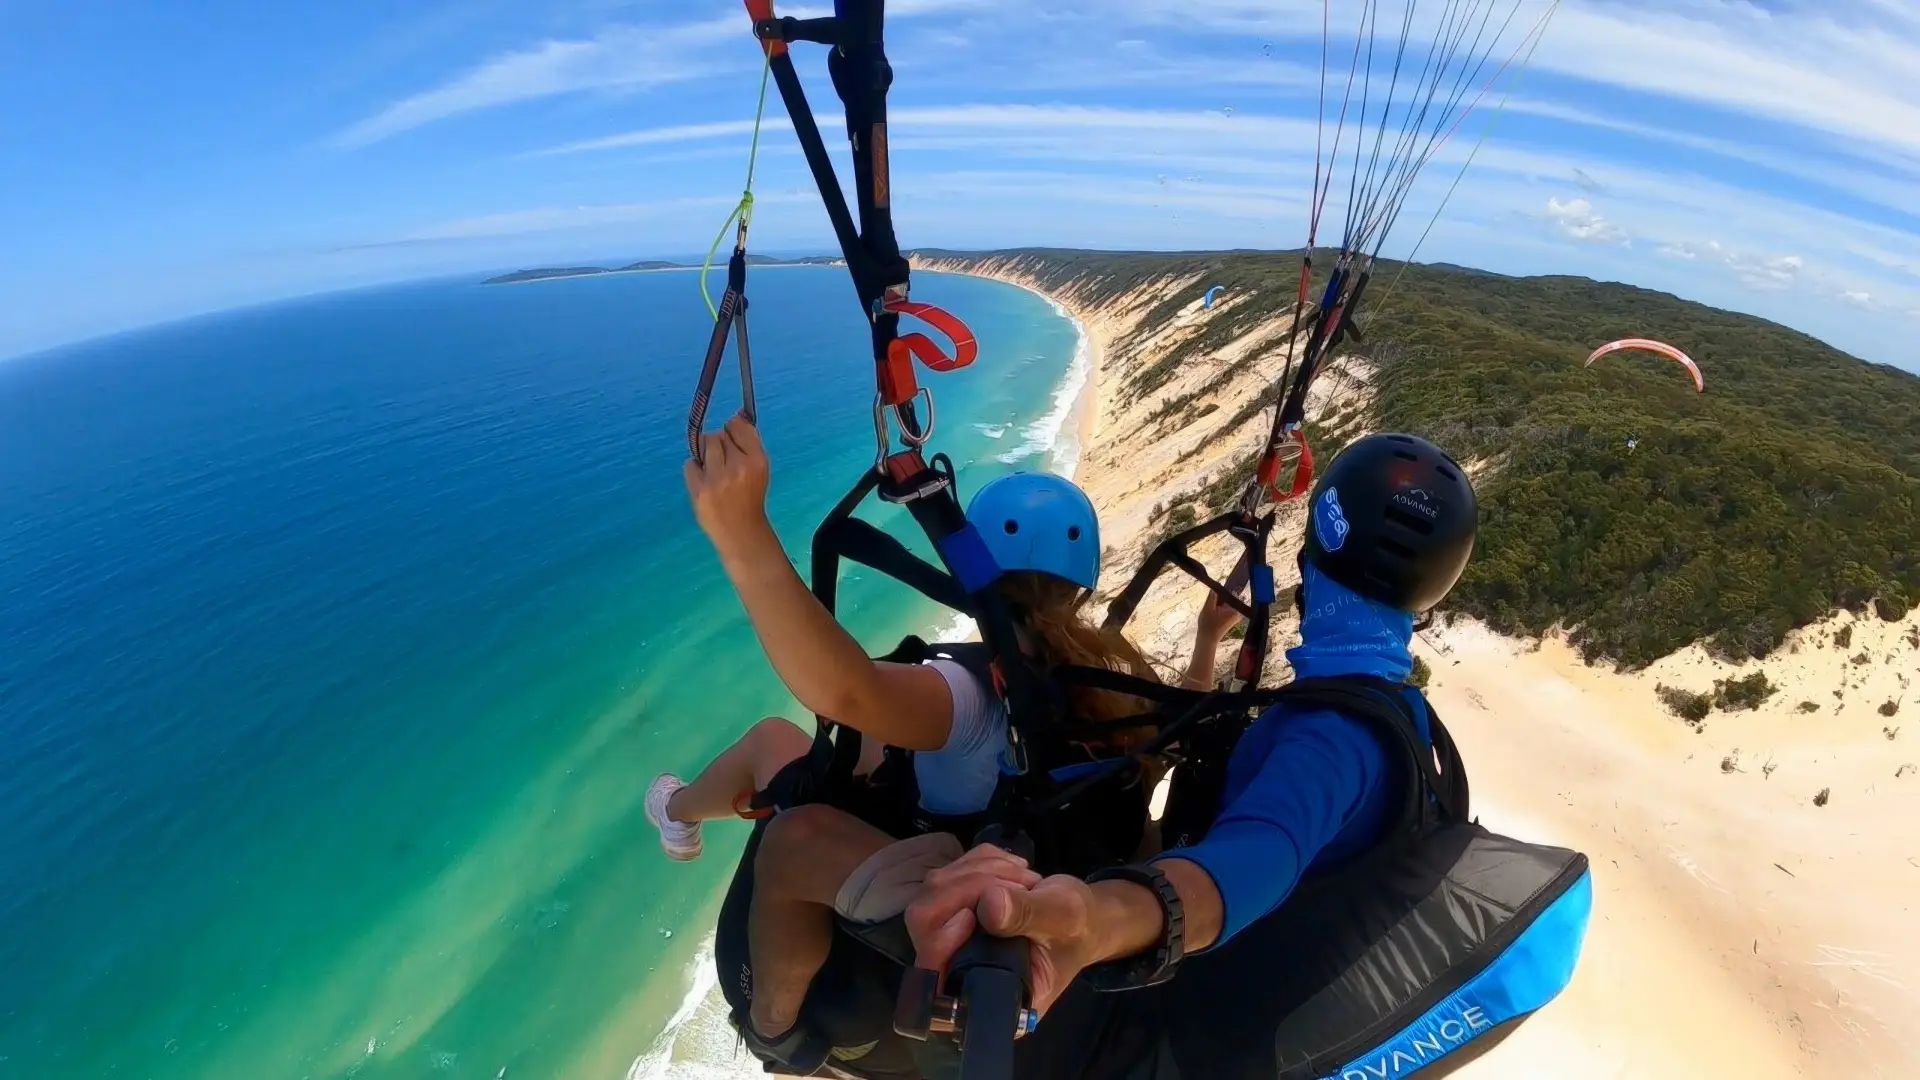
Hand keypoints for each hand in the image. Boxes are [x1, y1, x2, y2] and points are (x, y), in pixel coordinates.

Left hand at [683, 414, 771, 546]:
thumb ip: (748, 442)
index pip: (738, 426)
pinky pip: (689, 463)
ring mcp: (717, 479)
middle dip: (719, 444)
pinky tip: (704, 482)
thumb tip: (737, 415)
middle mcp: (738, 467)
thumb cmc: (749, 497)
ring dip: (706, 454)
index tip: (732, 441)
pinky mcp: (699, 490)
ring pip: (703, 445)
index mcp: (757, 461)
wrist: (740, 532)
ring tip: (714, 472)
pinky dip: (695, 470)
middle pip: (718, 435)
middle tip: (724, 463)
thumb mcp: (759, 469)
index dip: (732, 430)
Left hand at [905, 845, 1100, 1016]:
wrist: (1081, 917)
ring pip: (935, 888)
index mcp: (983, 992)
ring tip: (1025, 876)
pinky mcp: (953, 902)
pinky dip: (980, 860)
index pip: (932, 974)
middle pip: (925, 919)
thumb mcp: (1063, 922)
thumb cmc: (1077, 930)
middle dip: (969, 888)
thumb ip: (1027, 916)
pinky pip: (949, 870)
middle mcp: (957, 966)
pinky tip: (1014, 867)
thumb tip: (989, 905)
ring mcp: (950, 932)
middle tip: (1017, 881)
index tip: (972, 916)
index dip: (940, 941)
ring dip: (981, 870)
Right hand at [1196, 581, 1245, 641]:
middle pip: (1229, 599)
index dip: (1222, 592)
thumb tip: (1215, 587)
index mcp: (1234, 609)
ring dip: (1220, 604)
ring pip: (1227, 604)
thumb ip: (1212, 596)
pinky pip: (1227, 609)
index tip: (1215, 594)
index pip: (1231, 594)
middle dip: (1220, 599)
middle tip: (1212, 604)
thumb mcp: (1208, 607)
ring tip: (1212, 609)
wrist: (1207, 639)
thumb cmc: (1207, 624)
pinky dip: (1221, 609)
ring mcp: (1236, 616)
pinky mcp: (1232, 619)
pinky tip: (1214, 613)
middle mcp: (1238, 612)